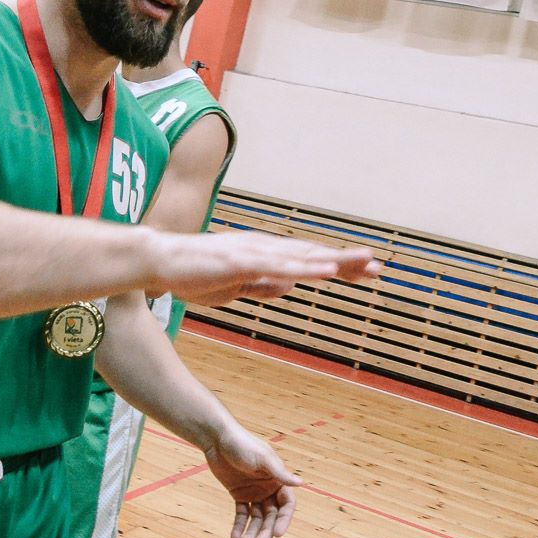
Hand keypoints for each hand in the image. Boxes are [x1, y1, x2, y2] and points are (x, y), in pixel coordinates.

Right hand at [154, 230, 377, 305]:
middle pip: (312, 255)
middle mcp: (264, 249)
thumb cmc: (192, 274)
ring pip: (302, 258)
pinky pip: (279, 266)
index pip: (307, 262)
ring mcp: (254, 253)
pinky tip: (325, 269)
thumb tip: (289, 286)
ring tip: (363, 262)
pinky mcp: (241, 262)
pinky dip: (305, 268)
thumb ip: (261, 286)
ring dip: (334, 260)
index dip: (337, 266)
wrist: (159, 261)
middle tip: (378, 266)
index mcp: (264, 256)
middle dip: (346, 261)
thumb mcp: (234, 288)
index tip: (365, 272)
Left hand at [202, 423, 301, 537]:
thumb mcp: (262, 459)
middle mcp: (269, 488)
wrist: (217, 439)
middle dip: (266, 531)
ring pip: (256, 518)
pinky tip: (234, 536)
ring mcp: (253, 492)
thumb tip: (302, 483)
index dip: (284, 520)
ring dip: (251, 532)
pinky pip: (241, 513)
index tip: (277, 533)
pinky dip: (238, 525)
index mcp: (278, 479)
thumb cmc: (243, 444)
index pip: (287, 505)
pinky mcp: (238, 494)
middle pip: (271, 516)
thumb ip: (280, 473)